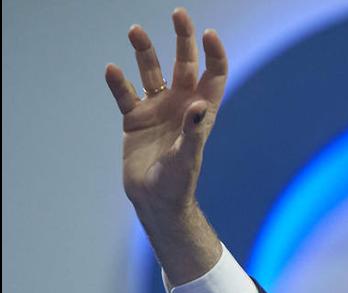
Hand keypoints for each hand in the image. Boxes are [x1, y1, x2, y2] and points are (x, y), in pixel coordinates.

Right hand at [104, 8, 226, 214]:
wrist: (155, 199)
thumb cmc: (178, 182)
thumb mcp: (188, 156)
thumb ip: (193, 131)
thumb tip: (198, 104)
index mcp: (200, 112)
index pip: (213, 75)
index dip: (213, 54)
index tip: (208, 33)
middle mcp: (180, 105)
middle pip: (184, 64)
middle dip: (183, 39)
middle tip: (179, 13)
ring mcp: (157, 109)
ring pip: (151, 72)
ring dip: (145, 52)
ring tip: (136, 31)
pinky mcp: (134, 118)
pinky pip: (125, 93)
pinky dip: (118, 82)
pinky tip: (112, 70)